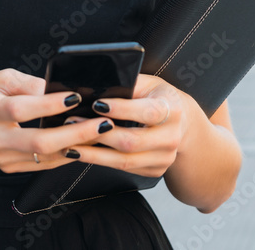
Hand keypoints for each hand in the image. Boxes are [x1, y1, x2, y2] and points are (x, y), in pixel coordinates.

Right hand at [0, 68, 117, 172]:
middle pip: (39, 141)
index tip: (76, 97)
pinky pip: (43, 164)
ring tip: (100, 132)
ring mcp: (1, 157)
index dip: (50, 104)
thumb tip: (59, 89)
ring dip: (76, 145)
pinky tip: (83, 144)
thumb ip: (28, 83)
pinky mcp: (9, 167)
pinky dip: (65, 155)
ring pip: (45, 157)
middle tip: (102, 123)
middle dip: (75, 132)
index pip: (22, 109)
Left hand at [62, 73, 195, 177]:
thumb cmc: (159, 98)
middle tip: (72, 123)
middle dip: (99, 134)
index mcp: (173, 109)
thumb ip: (128, 83)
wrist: (183, 124)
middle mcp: (172, 136)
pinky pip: (125, 169)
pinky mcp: (156, 171)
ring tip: (70, 144)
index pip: (147, 111)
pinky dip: (102, 161)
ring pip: (125, 160)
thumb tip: (96, 84)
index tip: (96, 104)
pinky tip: (85, 153)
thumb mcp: (149, 84)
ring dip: (94, 153)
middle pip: (132, 141)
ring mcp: (165, 158)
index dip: (122, 109)